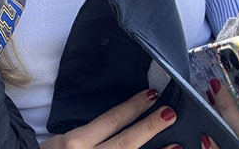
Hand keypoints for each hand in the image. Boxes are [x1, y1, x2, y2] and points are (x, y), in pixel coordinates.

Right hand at [39, 89, 179, 148]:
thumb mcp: (59, 141)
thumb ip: (86, 135)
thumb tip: (118, 123)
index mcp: (74, 142)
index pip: (109, 120)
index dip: (131, 107)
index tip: (150, 95)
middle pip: (126, 142)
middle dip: (149, 127)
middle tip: (170, 113)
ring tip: (178, 146)